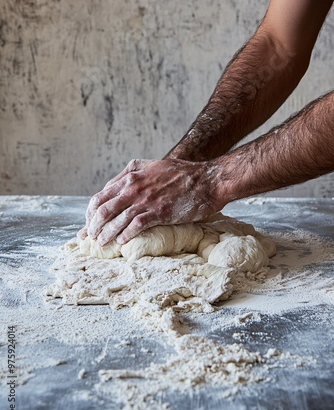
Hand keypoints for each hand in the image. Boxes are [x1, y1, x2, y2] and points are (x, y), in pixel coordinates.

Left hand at [78, 158, 223, 245]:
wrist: (208, 180)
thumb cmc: (183, 174)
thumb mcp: (153, 165)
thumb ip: (134, 173)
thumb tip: (118, 185)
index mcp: (131, 175)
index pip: (101, 195)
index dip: (91, 212)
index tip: (89, 222)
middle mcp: (134, 186)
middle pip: (103, 208)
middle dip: (93, 225)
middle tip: (89, 238)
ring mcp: (146, 199)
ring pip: (116, 219)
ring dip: (105, 234)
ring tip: (100, 244)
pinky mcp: (159, 212)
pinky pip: (135, 226)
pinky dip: (125, 235)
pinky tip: (121, 242)